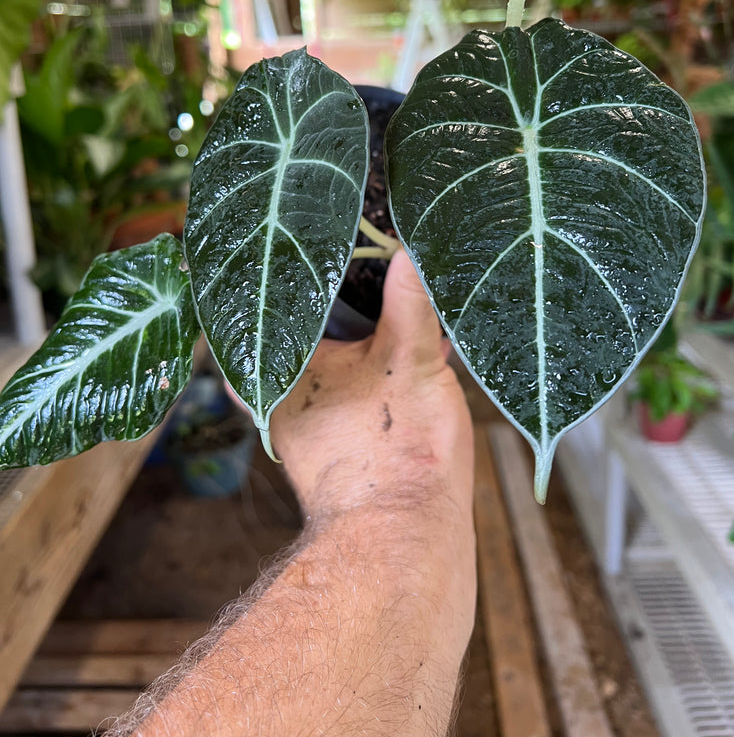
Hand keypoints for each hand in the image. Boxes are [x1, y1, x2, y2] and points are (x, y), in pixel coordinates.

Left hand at [269, 249, 473, 528]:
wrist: (406, 538)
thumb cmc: (395, 451)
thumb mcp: (408, 360)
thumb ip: (409, 302)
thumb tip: (409, 251)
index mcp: (283, 368)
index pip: (271, 306)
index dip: (290, 274)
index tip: (306, 247)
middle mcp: (283, 398)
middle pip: (298, 333)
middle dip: (333, 306)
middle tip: (357, 265)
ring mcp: (308, 425)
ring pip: (327, 364)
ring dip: (358, 341)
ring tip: (390, 304)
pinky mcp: (337, 447)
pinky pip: (349, 392)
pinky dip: (373, 371)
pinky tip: (411, 352)